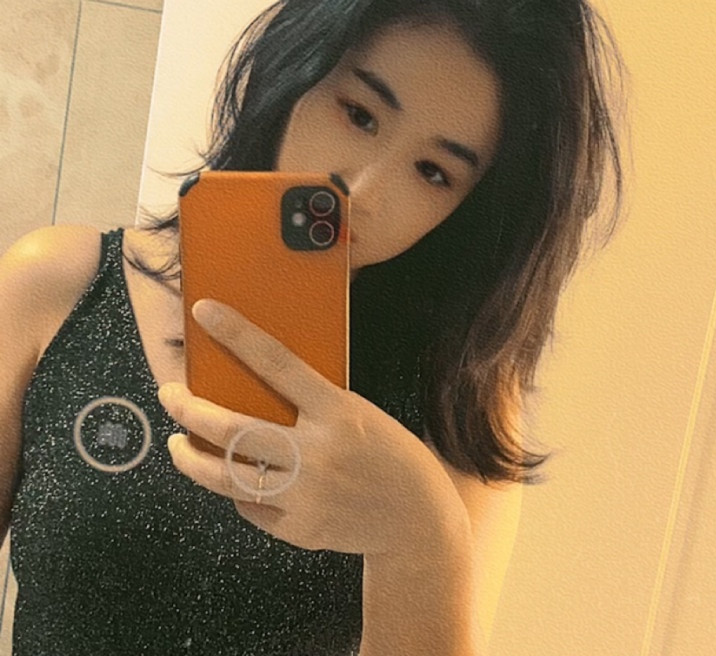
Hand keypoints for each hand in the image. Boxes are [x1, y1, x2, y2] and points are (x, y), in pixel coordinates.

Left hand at [158, 299, 463, 555]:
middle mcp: (318, 453)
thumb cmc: (393, 458)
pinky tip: (233, 482)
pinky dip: (237, 492)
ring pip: (226, 477)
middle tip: (169, 396)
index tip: (205, 312)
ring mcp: (306, 496)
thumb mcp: (361, 415)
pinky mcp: (299, 530)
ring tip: (176, 446)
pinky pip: (250, 508)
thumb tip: (263, 391)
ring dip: (191, 460)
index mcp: (339, 413)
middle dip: (190, 410)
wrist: (418, 523)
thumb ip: (317, 406)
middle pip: (234, 429)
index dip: (238, 335)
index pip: (278, 363)